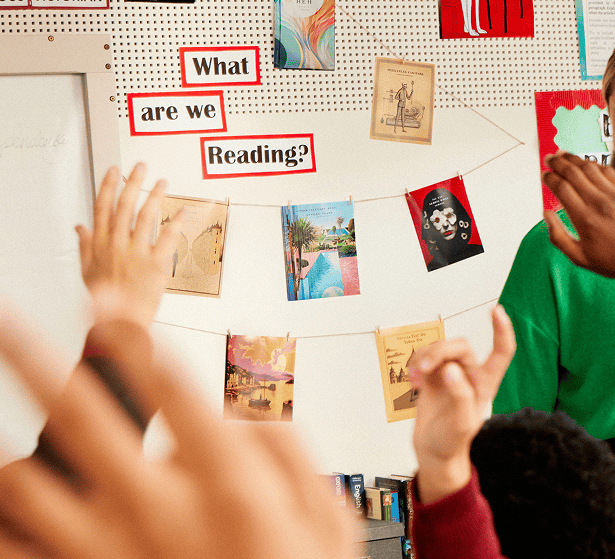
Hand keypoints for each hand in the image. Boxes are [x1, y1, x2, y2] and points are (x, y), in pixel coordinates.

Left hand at [0, 309, 356, 558]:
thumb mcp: (330, 522)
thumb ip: (286, 457)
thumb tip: (236, 411)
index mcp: (229, 485)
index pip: (173, 390)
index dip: (132, 338)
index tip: (106, 304)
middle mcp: (160, 512)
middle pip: (81, 416)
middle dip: (33, 357)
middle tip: (3, 315)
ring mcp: (113, 554)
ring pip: (29, 483)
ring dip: (10, 446)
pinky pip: (20, 548)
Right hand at [76, 163, 181, 326]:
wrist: (120, 321)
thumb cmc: (105, 297)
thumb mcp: (87, 270)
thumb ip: (84, 246)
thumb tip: (79, 227)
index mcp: (100, 244)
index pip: (102, 207)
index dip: (107, 186)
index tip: (113, 170)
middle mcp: (117, 244)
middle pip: (125, 206)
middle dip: (132, 183)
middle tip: (141, 167)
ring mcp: (137, 253)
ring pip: (146, 217)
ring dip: (154, 196)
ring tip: (163, 182)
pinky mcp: (156, 264)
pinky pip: (168, 238)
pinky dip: (176, 223)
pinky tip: (183, 211)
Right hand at [409, 306, 514, 504]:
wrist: (433, 452)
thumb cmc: (453, 442)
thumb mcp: (461, 424)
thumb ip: (460, 395)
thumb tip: (451, 369)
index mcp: (485, 384)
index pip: (501, 352)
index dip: (502, 330)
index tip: (496, 310)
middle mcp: (470, 375)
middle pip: (460, 346)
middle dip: (440, 351)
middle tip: (423, 369)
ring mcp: (451, 375)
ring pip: (440, 349)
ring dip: (424, 358)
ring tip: (416, 378)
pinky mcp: (433, 377)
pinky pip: (424, 358)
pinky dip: (415, 365)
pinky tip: (413, 381)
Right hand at [541, 151, 614, 291]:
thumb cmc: (613, 262)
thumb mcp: (579, 257)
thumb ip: (557, 236)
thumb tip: (546, 213)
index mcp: (584, 219)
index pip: (561, 187)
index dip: (549, 177)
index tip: (544, 175)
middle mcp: (599, 203)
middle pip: (572, 172)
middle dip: (557, 162)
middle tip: (550, 159)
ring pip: (590, 167)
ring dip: (574, 159)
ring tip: (564, 156)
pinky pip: (608, 170)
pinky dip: (594, 164)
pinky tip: (586, 164)